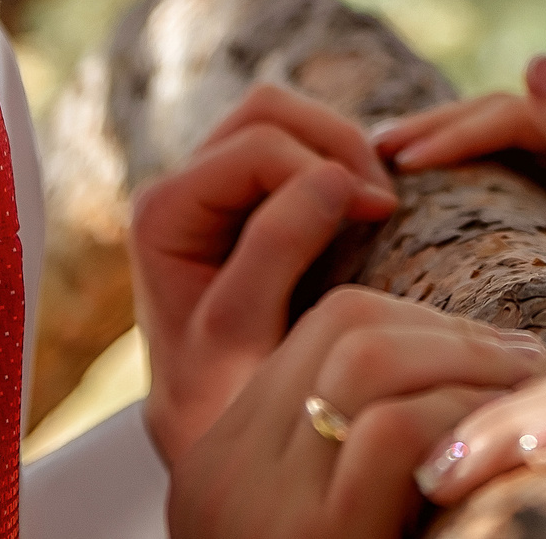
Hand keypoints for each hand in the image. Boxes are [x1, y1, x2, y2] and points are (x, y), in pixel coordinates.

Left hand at [131, 83, 403, 464]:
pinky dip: (337, 160)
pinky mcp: (244, 199)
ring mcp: (211, 190)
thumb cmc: (222, 400)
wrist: (211, 436)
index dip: (327, 166)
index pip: (259, 144)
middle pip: (268, 110)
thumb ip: (276, 249)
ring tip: (377, 204)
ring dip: (340, 148)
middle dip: (336, 142)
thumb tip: (334, 179)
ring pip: (284, 117)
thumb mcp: (243, 333)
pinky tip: (364, 207)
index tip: (381, 213)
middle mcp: (179, 189)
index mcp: (162, 212)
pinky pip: (296, 142)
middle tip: (383, 201)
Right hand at [166, 287, 545, 538]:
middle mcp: (220, 474)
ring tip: (524, 400)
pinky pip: (395, 430)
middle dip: (455, 334)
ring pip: (369, 357)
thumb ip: (356, 455)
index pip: (325, 329)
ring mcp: (255, 505)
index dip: (423, 326)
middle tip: (526, 367)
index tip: (489, 359)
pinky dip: (462, 421)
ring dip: (469, 365)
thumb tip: (467, 367)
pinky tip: (496, 459)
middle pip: (347, 328)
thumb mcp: (327, 521)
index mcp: (221, 464)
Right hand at [372, 55, 545, 304]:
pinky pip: (500, 165)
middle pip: (501, 117)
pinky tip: (412, 179)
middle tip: (371, 148)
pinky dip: (457, 166)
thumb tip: (540, 57)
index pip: (517, 114)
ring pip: (494, 138)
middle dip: (435, 129)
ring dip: (438, 142)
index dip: (455, 132)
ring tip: (376, 157)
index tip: (400, 162)